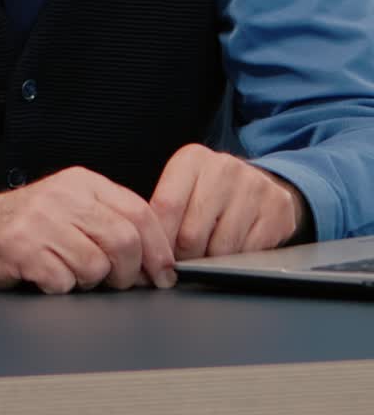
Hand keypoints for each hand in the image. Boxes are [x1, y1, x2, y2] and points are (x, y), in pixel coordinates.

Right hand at [0, 166, 175, 293]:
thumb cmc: (18, 226)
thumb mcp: (66, 208)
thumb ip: (106, 220)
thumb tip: (154, 254)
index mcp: (81, 182)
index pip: (140, 211)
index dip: (158, 249)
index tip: (162, 274)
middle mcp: (64, 195)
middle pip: (125, 240)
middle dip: (128, 273)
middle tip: (115, 284)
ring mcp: (41, 219)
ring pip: (96, 265)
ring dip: (88, 283)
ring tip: (68, 275)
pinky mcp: (20, 246)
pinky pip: (62, 281)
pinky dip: (59, 288)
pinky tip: (43, 277)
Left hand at [149, 144, 309, 260]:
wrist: (258, 184)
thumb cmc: (209, 193)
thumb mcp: (182, 190)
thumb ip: (162, 214)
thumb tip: (144, 254)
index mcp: (192, 159)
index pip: (166, 207)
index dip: (158, 243)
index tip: (155, 264)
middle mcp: (224, 167)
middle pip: (191, 234)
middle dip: (184, 259)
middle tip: (184, 263)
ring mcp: (254, 186)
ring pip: (221, 249)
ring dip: (211, 263)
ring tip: (209, 255)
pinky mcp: (278, 208)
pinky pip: (249, 254)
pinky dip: (239, 263)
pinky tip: (235, 252)